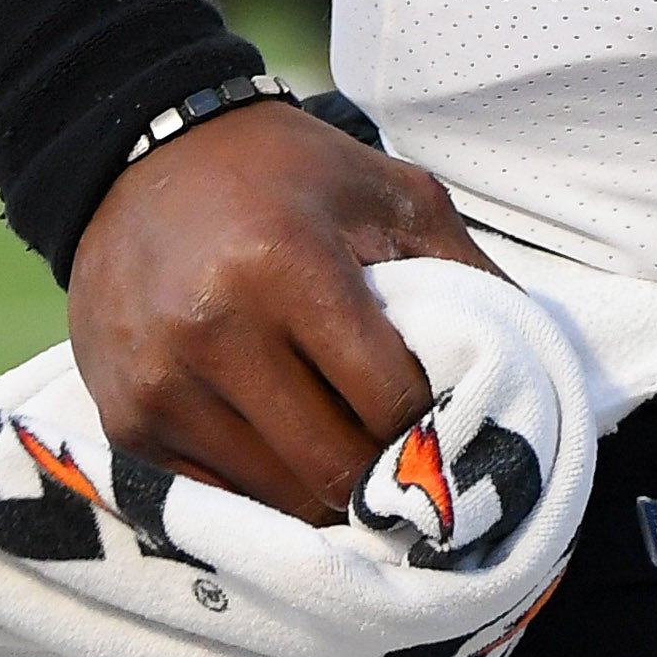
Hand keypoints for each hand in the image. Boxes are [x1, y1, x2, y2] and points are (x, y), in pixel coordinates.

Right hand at [64, 101, 494, 521]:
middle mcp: (213, 332)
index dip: (430, 416)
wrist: (141, 154)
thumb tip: (531, 357)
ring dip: (326, 490)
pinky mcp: (124, 421)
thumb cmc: (284, 173)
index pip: (388, 400)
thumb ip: (466, 270)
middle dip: (385, 474)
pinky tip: (289, 456)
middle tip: (410, 458)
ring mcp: (161, 386)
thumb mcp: (389, 190)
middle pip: (333, 467)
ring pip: (277, 497)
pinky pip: (216, 501)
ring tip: (353, 454)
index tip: (444, 409)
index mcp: (285, 267)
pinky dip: (264, 493)